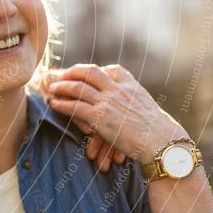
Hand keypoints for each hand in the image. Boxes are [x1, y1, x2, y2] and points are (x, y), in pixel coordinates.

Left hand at [45, 64, 187, 164]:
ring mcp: (108, 102)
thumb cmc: (159, 133)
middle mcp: (118, 90)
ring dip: (61, 87)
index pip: (112, 70)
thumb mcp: (149, 110)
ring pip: (78, 87)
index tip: (85, 72)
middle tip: (61, 75)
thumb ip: (137, 104)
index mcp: (132, 87)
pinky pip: (74, 106)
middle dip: (73, 72)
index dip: (97, 70)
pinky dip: (62, 104)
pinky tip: (54, 104)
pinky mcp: (99, 117)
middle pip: (90, 72)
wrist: (161, 142)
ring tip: (51, 88)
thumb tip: (133, 108)